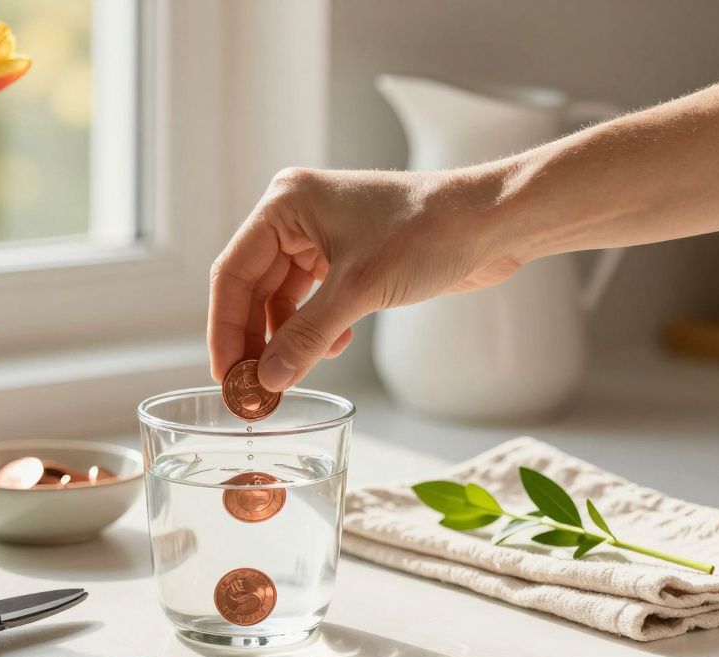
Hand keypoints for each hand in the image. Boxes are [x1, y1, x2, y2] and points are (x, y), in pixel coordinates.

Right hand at [207, 167, 520, 390]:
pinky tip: (331, 350)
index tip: (225, 375)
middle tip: (250, 388)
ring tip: (287, 377)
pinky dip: (315, 330)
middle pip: (254, 289)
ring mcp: (322, 238)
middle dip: (253, 340)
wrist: (494, 223)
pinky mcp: (348, 258)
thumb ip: (307, 336)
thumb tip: (268, 379)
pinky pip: (313, 302)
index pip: (233, 272)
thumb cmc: (430, 231)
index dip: (225, 328)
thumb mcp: (359, 289)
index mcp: (286, 205)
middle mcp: (297, 217)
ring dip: (285, 340)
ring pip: (283, 300)